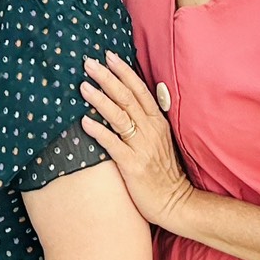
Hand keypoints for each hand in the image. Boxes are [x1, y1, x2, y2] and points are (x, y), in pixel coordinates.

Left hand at [80, 52, 193, 229]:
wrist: (177, 204)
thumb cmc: (164, 173)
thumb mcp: (160, 141)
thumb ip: (147, 122)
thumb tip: (128, 102)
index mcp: (157, 123)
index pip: (140, 90)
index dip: (124, 72)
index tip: (109, 56)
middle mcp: (151, 131)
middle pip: (127, 98)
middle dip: (107, 78)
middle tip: (89, 63)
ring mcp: (142, 148)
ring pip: (119, 116)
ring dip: (100, 99)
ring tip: (83, 86)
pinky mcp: (133, 166)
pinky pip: (113, 144)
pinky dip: (99, 131)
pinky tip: (84, 121)